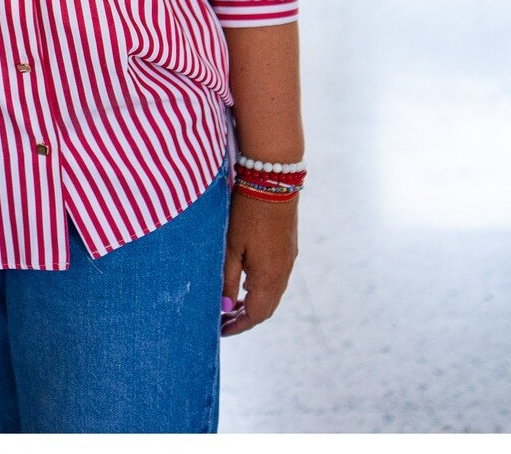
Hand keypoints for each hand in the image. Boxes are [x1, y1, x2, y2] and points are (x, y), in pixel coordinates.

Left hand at [220, 188, 297, 336]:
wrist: (273, 180)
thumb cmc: (246, 213)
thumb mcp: (230, 248)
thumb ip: (228, 280)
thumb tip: (225, 308)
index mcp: (269, 277)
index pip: (256, 315)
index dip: (239, 326)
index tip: (221, 330)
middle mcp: (283, 272)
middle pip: (267, 307)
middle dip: (246, 317)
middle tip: (224, 319)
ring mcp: (289, 259)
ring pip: (273, 293)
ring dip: (254, 302)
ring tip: (231, 303)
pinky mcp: (288, 247)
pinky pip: (277, 278)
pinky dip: (261, 287)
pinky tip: (246, 280)